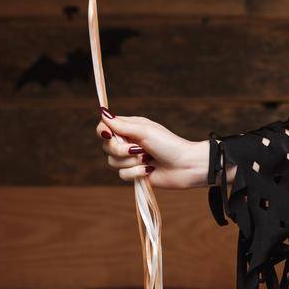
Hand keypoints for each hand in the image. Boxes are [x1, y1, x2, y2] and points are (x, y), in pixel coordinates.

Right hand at [94, 108, 209, 189]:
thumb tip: (102, 112)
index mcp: (130, 127)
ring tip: (147, 159)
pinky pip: (122, 175)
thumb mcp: (144, 131)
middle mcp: (128, 142)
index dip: (103, 131)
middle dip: (121, 150)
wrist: (185, 166)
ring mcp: (131, 159)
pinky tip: (149, 170)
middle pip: (106, 146)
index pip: (105, 127)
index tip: (108, 135)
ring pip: (113, 162)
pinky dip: (136, 173)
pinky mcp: (134, 174)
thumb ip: (121, 125)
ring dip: (131, 162)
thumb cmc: (169, 144)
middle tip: (138, 149)